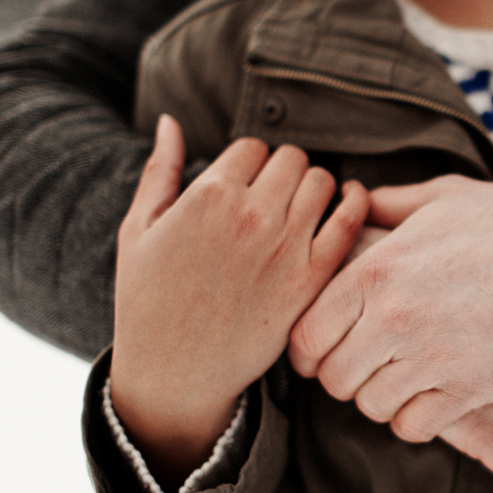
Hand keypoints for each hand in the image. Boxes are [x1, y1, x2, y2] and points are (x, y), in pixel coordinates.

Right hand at [110, 115, 368, 480]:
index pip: (253, 147)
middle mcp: (252, 215)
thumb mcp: (137, 230)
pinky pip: (349, 222)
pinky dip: (355, 203)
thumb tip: (170, 120)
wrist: (175, 372)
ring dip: (316, 187)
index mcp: (208, 194)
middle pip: (292, 159)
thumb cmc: (148, 301)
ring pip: (323, 182)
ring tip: (305, 203)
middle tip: (278, 194)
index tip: (248, 184)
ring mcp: (286, 247)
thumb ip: (159, 170)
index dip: (251, 163)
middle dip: (285, 171)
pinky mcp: (311, 279)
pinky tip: (351, 200)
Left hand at [288, 175, 492, 440]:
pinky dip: (419, 419)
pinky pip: (414, 426)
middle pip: (333, 379)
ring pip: (371, 406)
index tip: (332, 350)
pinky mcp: (469, 387)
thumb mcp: (447, 197)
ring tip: (407, 381)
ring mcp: (431, 356)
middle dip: (348, 378)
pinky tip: (436, 397)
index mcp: (378, 269)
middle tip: (373, 367)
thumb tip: (355, 198)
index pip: (306, 335)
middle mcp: (394, 316)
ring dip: (385, 399)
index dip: (313, 350)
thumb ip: (391, 204)